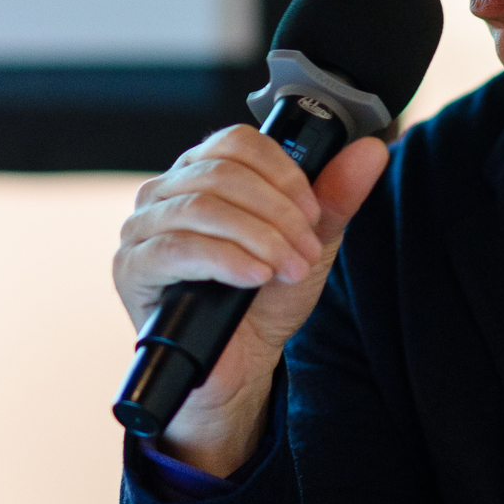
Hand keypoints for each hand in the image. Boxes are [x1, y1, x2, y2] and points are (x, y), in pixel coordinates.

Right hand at [114, 124, 389, 473]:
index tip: (313, 210)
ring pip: (202, 208)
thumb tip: (372, 151)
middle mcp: (165, 193)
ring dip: (259, 238)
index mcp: (202, 174)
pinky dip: (226, 260)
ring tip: (288, 269)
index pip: (236, 142)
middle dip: (277, 214)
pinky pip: (177, 248)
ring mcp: (141, 229)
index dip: (281, 172)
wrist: (241, 361)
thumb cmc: (265, 297)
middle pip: (221, 174)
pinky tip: (255, 276)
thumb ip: (336, 197)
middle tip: (306, 251)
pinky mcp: (132, 268)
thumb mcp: (310, 243)